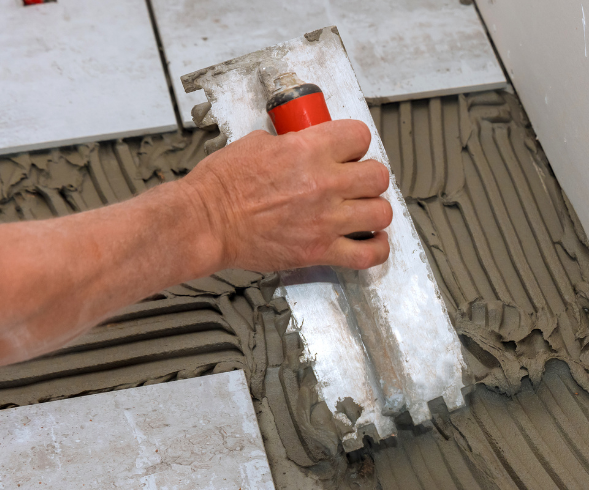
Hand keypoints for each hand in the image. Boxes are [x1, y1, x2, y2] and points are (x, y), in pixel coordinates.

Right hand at [182, 119, 391, 271]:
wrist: (207, 222)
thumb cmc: (222, 185)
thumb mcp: (256, 144)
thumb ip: (291, 143)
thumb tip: (303, 144)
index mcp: (308, 151)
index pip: (360, 136)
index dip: (355, 143)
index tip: (348, 151)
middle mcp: (324, 184)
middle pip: (378, 175)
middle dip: (369, 176)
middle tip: (356, 182)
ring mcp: (326, 220)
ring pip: (381, 212)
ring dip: (374, 210)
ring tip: (362, 210)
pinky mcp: (320, 251)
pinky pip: (368, 254)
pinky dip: (377, 248)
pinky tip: (372, 239)